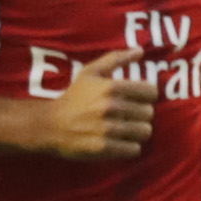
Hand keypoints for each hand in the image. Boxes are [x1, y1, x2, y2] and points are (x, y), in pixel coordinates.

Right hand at [40, 52, 157, 160]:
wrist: (49, 125)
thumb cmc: (73, 97)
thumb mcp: (90, 72)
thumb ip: (116, 59)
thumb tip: (140, 51)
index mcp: (111, 87)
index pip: (151, 92)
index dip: (146, 96)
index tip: (137, 100)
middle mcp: (111, 107)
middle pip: (148, 113)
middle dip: (140, 115)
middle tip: (128, 116)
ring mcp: (108, 129)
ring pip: (144, 132)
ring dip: (137, 132)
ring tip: (126, 130)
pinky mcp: (104, 148)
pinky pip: (134, 149)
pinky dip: (130, 147)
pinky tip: (119, 142)